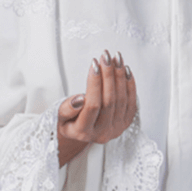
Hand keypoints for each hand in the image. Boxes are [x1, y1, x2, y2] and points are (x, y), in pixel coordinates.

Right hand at [57, 50, 136, 165]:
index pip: (92, 106)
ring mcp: (116, 129)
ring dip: (120, 76)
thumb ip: (67, 109)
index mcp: (82, 132)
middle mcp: (102, 133)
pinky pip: (131, 101)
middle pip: (109, 101)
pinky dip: (130, 84)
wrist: (83, 131)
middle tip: (106, 56)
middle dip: (108, 75)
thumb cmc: (69, 120)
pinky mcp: (126, 122)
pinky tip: (125, 70)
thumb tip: (79, 100)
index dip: (94, 84)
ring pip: (121, 100)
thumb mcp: (60, 116)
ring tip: (116, 59)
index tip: (94, 64)